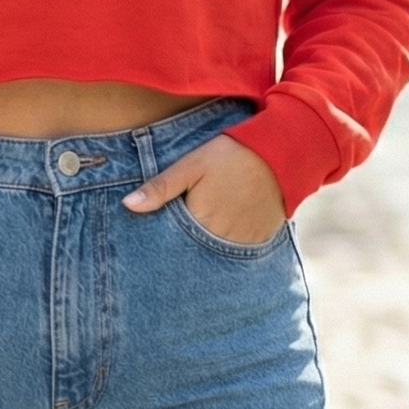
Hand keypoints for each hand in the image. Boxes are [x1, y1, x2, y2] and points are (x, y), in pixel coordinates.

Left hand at [123, 134, 284, 244]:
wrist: (280, 153)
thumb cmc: (231, 155)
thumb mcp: (191, 165)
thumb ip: (160, 187)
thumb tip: (128, 205)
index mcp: (200, 223)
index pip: (172, 243)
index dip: (162, 240)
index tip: (152, 241)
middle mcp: (221, 241)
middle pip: (193, 251)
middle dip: (182, 247)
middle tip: (177, 239)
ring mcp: (243, 245)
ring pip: (214, 255)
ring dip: (204, 249)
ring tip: (199, 236)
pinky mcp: (259, 241)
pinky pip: (237, 254)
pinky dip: (226, 247)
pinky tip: (221, 234)